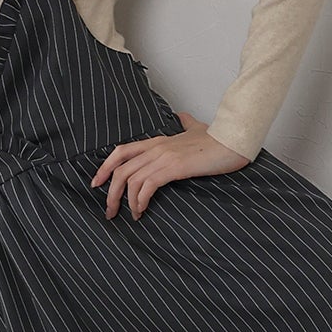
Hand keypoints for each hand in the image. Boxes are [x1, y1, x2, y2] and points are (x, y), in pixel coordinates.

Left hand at [91, 110, 250, 219]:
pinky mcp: (175, 167)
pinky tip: (142, 211)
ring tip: (130, 215)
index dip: (105, 167)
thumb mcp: (197, 128)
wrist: (233, 141)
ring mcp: (164, 157)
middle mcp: (156, 147)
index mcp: (157, 140)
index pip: (121, 151)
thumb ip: (186, 123)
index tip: (97, 184)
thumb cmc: (218, 139)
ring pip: (131, 179)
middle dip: (111, 193)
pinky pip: (147, 185)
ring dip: (125, 201)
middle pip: (120, 169)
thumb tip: (181, 116)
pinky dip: (140, 200)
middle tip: (110, 211)